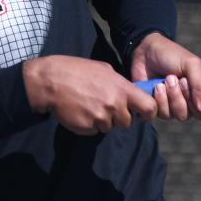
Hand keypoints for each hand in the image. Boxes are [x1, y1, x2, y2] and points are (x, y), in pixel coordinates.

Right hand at [23, 55, 156, 134]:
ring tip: (90, 106)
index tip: (143, 114)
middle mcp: (114, 104)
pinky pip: (95, 131)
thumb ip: (120, 84)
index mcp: (122, 88)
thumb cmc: (78, 71)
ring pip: (110, 127)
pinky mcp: (88, 127)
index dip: (148, 113)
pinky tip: (81, 111)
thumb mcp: (105, 70)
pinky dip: (90, 124)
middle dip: (119, 117)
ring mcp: (101, 117)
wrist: (51, 81)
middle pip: (127, 122)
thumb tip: (130, 94)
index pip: (149, 107)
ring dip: (103, 120)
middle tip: (106, 106)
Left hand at [129, 33, 200, 125]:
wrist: (145, 53)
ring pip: (182, 116)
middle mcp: (196, 99)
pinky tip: (157, 87)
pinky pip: (165, 116)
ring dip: (173, 97)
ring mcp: (179, 105)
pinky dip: (160, 100)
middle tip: (180, 80)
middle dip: (189, 98)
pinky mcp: (162, 109)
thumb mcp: (191, 63)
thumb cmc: (172, 55)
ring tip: (166, 80)